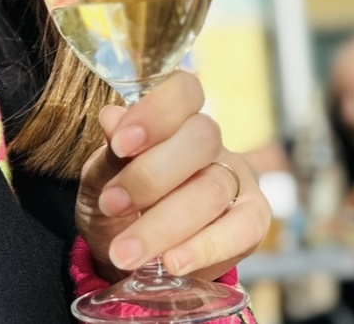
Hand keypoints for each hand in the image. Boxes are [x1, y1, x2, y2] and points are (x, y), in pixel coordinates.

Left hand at [75, 70, 270, 281]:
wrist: (127, 248)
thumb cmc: (115, 200)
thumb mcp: (101, 176)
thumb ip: (111, 151)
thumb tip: (111, 118)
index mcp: (174, 116)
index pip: (184, 89)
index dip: (156, 112)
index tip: (120, 143)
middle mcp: (209, 141)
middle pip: (200, 140)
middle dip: (150, 176)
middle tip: (111, 204)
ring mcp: (235, 178)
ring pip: (213, 189)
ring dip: (164, 224)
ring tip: (126, 251)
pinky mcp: (253, 220)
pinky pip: (242, 230)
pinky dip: (204, 248)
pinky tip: (171, 263)